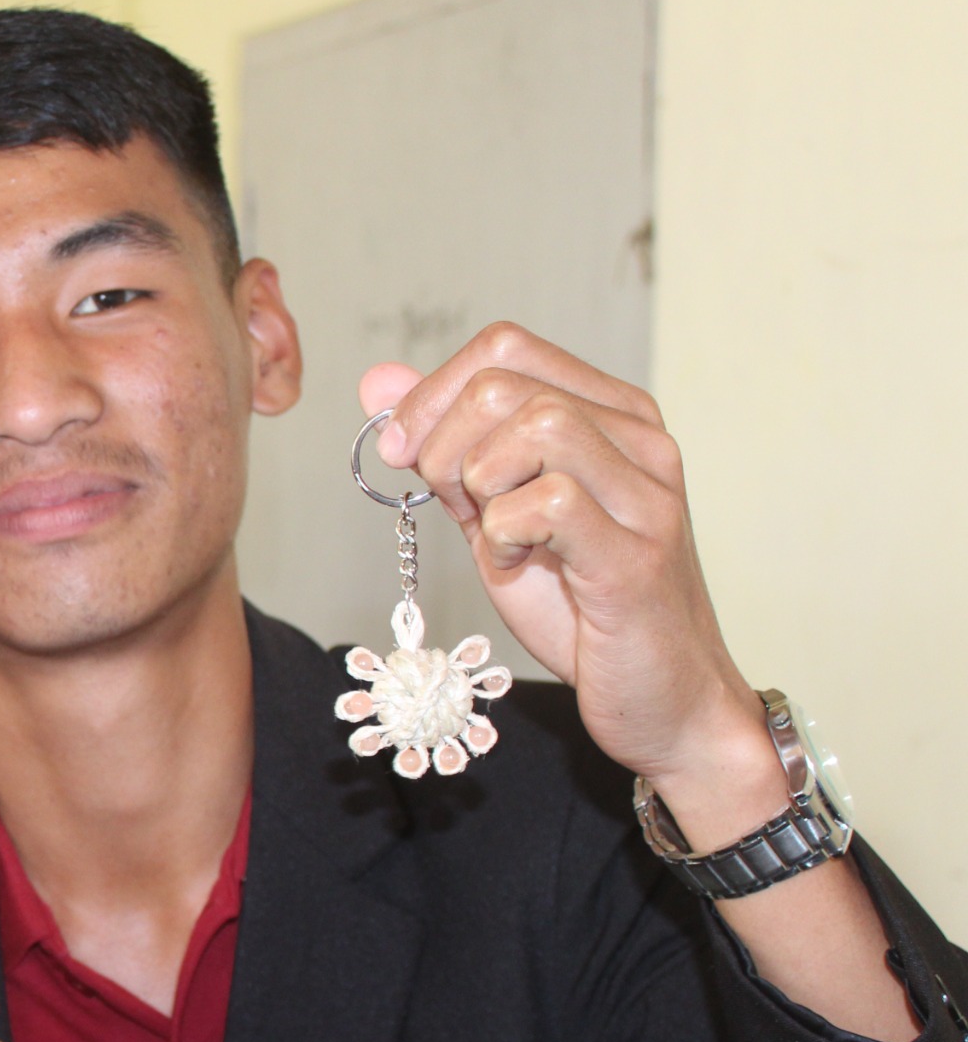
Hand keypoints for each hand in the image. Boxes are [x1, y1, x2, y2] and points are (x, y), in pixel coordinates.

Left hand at [362, 325, 780, 833]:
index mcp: (611, 414)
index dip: (431, 393)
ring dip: (478, 484)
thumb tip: (378, 383)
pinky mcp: (635, 555)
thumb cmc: (582, 604)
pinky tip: (518, 564)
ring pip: (534, 426)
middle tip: (451, 505)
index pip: (505, 346)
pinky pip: (548, 502)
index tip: (402, 451)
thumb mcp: (497, 513)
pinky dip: (505, 534)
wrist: (662, 696)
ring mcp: (645, 494)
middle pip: (503, 384)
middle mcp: (639, 439)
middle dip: (441, 444)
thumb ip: (446, 449)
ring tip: (494, 533)